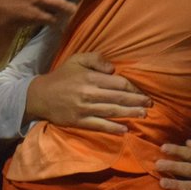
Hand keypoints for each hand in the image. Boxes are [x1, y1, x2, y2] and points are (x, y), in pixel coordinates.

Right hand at [25, 52, 149, 132]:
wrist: (39, 95)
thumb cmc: (63, 76)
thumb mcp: (77, 59)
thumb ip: (96, 59)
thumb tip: (113, 69)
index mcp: (91, 78)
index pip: (118, 83)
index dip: (133, 89)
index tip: (143, 92)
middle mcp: (89, 94)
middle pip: (118, 98)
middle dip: (136, 102)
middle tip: (150, 105)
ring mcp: (83, 109)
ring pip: (111, 112)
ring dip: (129, 114)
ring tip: (143, 115)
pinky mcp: (78, 122)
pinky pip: (98, 126)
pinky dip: (112, 128)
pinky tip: (124, 130)